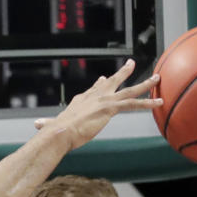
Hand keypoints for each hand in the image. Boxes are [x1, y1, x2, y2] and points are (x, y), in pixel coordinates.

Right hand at [36, 60, 160, 147]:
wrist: (61, 132)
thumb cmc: (55, 133)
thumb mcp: (51, 126)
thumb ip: (46, 125)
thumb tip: (36, 126)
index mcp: (82, 100)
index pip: (95, 89)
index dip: (101, 84)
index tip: (105, 78)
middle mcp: (95, 96)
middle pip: (113, 82)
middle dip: (123, 72)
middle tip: (132, 64)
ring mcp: (105, 101)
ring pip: (129, 90)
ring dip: (145, 84)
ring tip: (157, 79)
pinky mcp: (111, 108)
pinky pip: (134, 104)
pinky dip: (148, 103)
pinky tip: (159, 103)